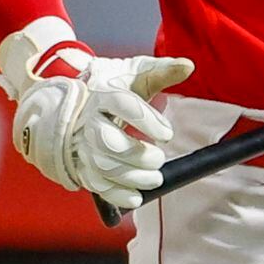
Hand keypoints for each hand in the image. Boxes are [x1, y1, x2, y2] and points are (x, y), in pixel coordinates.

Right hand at [0, 19, 192, 204]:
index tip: (167, 133)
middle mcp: (88, 120)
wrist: (75, 103)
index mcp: (103, 94)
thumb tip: (188, 66)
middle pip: (107, 140)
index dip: (147, 120)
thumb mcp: (134, 74)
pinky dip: (116, 195)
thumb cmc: (112, 88)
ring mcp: (82, 145)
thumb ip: (161, 71)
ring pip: (101, 165)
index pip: (122, 103)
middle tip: (158, 157)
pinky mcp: (81, 165)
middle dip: (138, 154)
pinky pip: (94, 185)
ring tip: (155, 178)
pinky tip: (136, 197)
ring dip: (132, 177)